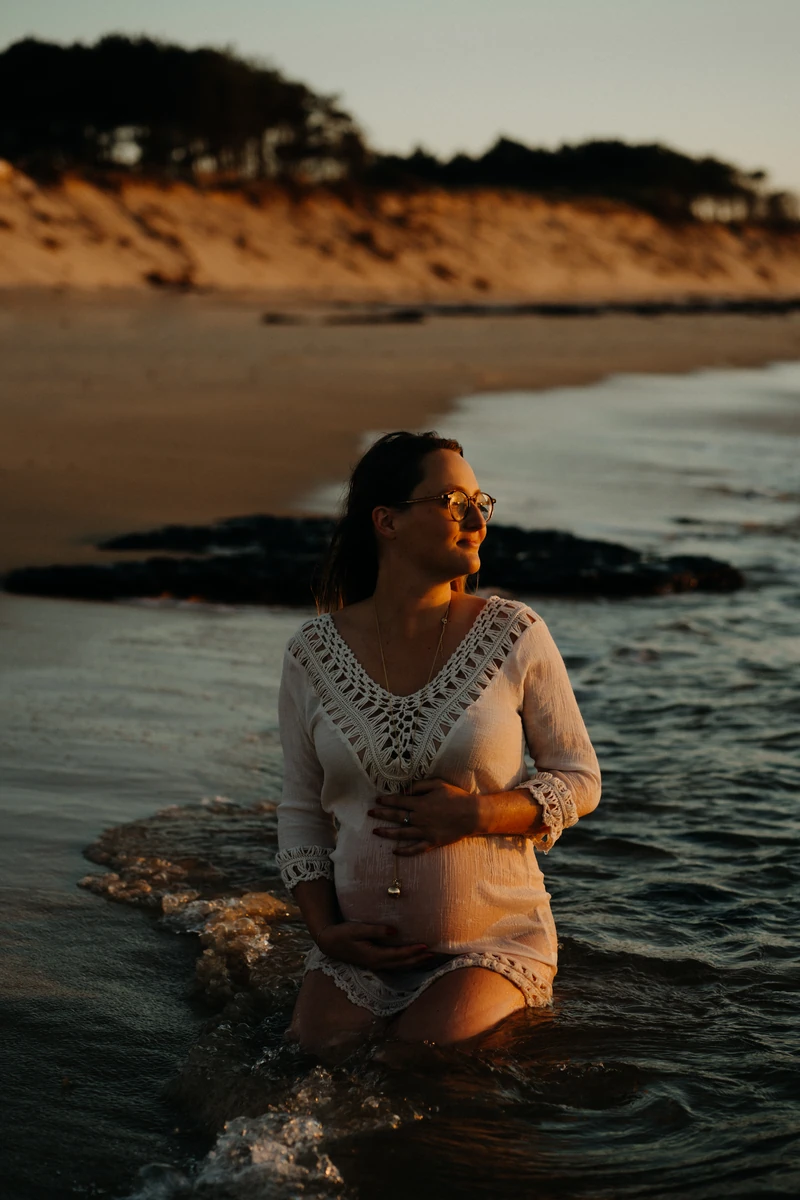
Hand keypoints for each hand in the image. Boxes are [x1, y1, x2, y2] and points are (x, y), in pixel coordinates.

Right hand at [315, 921, 431, 970]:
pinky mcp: (374, 962)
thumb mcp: (357, 929)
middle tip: (434, 954)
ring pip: (399, 967)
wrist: (329, 943)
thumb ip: (375, 930)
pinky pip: (394, 965)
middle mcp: (377, 963)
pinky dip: (406, 963)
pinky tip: (412, 960)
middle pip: (402, 964)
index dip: (413, 951)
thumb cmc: (343, 934)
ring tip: (428, 957)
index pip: (398, 955)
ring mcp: (376, 965)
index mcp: (374, 956)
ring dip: (414, 963)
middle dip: (418, 959)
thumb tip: (394, 931)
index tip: (425, 946)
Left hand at [368, 778, 479, 856]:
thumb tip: (404, 789)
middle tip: (370, 814)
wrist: (472, 814)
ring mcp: (424, 831)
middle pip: (395, 816)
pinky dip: (404, 851)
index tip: (377, 800)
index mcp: (420, 803)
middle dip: (381, 815)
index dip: (386, 800)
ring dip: (387, 832)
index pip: (398, 801)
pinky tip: (394, 851)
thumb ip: (420, 785)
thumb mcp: (438, 784)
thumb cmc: (456, 796)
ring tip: (376, 831)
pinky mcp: (431, 842)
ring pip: (401, 833)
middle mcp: (419, 818)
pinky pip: (414, 849)